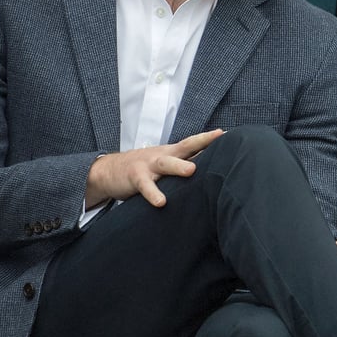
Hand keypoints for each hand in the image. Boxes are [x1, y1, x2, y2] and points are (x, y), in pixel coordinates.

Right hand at [85, 129, 224, 207]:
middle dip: (202, 143)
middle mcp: (162, 155)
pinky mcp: (135, 177)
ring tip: (191, 171)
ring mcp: (148, 165)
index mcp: (171, 152)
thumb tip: (209, 172)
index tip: (228, 134)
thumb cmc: (143, 168)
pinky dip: (153, 194)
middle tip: (220, 141)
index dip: (210, 138)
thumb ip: (182, 166)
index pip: (194, 143)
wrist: (108, 170)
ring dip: (178, 166)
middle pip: (184, 147)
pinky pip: (145, 186)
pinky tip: (161, 202)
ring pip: (165, 164)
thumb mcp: (163, 164)